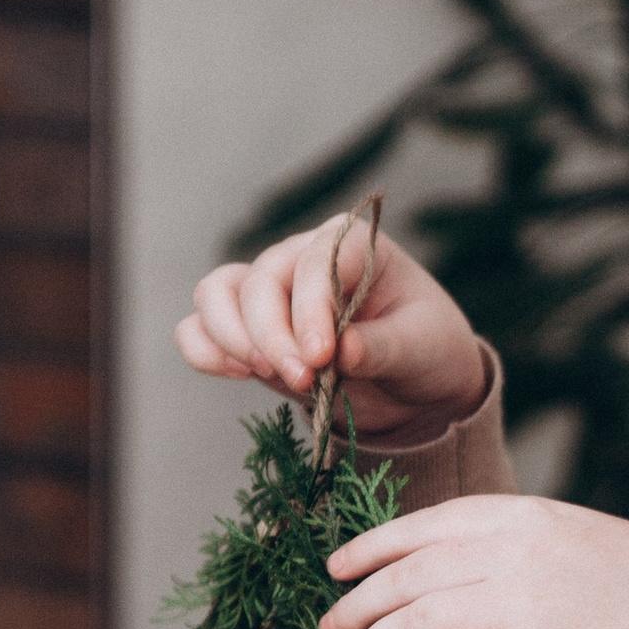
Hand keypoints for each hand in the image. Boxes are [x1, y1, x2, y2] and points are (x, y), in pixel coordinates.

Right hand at [176, 215, 486, 440]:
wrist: (415, 383)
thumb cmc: (427, 348)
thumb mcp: (424, 346)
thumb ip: (385, 346)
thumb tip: (343, 350)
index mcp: (350, 245)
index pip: (313, 264)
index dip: (310, 310)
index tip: (321, 357)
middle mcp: (301, 257)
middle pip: (260, 281)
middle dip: (272, 334)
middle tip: (303, 379)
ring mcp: (270, 292)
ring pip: (218, 295)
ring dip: (232, 338)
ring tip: (270, 376)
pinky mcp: (249, 332)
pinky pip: (201, 329)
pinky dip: (205, 350)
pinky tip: (236, 374)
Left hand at [322, 490, 628, 628]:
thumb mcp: (582, 541)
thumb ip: (523, 547)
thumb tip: (460, 574)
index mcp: (528, 515)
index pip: (424, 526)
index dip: (370, 548)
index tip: (336, 567)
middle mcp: (515, 552)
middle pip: (407, 577)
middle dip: (357, 605)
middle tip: (330, 628)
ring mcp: (520, 605)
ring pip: (413, 625)